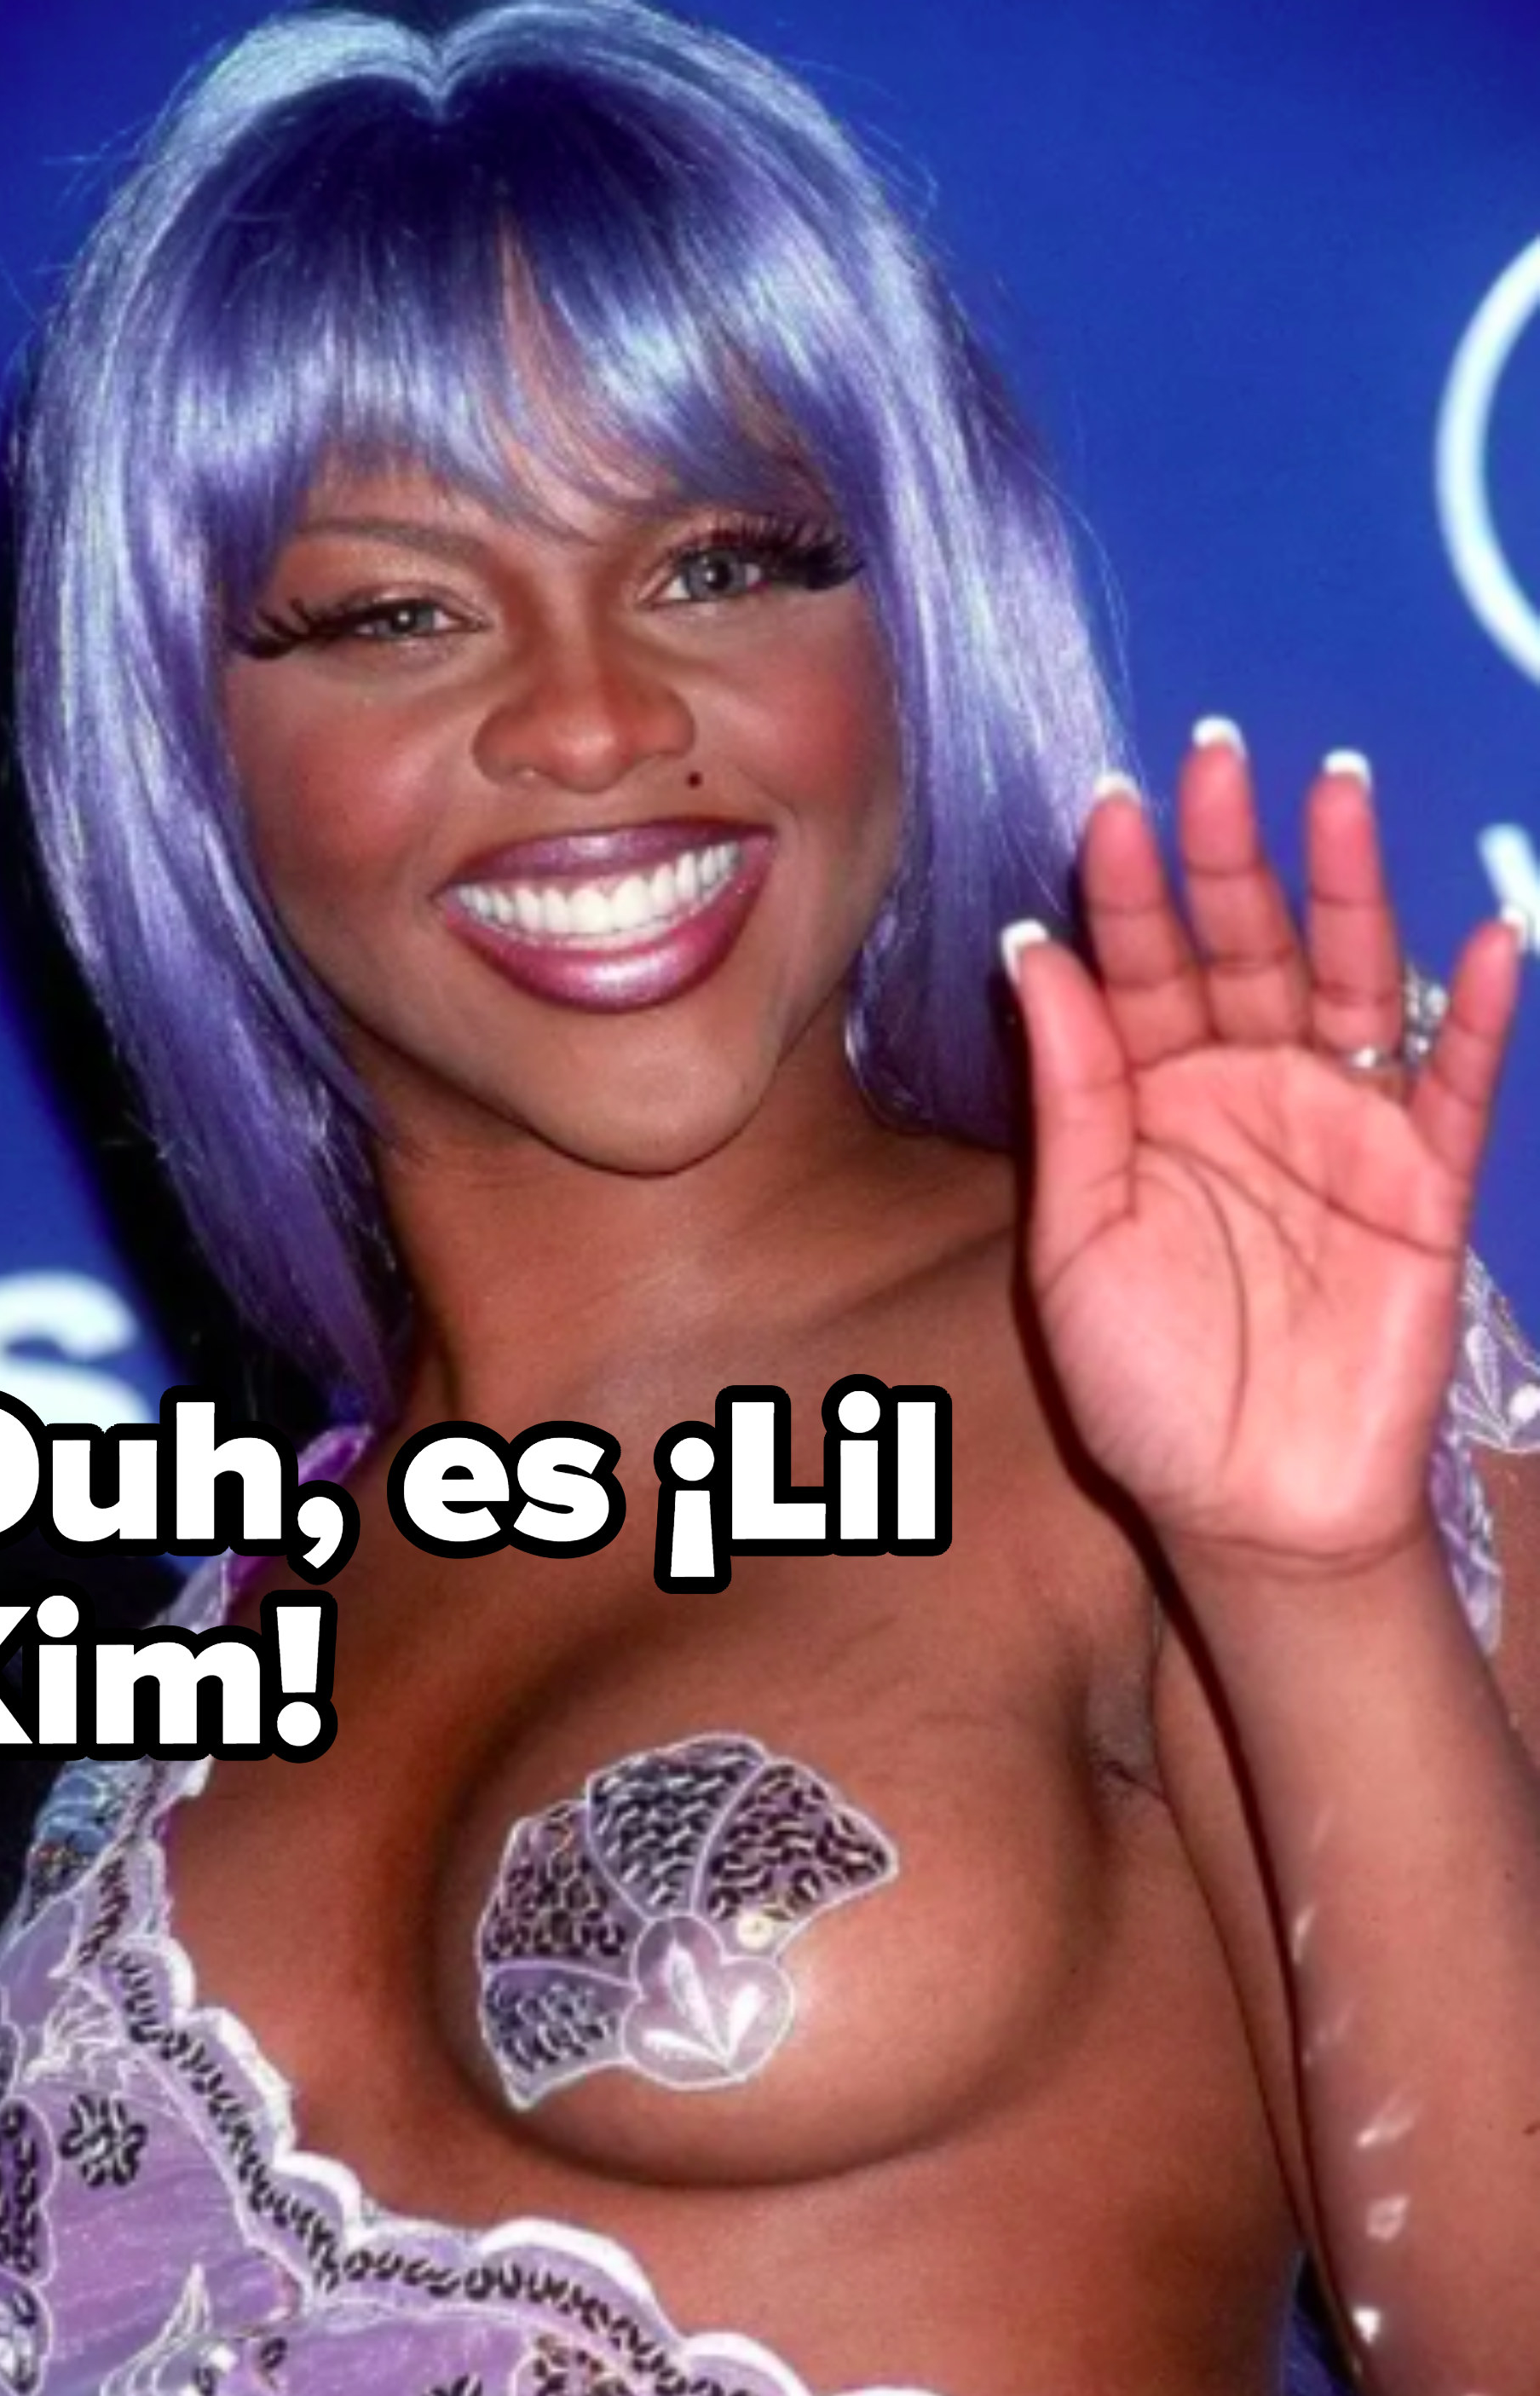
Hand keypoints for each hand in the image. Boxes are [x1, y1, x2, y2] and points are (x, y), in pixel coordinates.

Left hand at [1004, 728, 1524, 1573]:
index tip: (1110, 807)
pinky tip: (1490, 935)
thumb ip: (1069, 1097)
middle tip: (1215, 757)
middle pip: (1240, 947)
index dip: (1125, 891)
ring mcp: (1339, 1124)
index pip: (1134, 968)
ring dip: (1347, 888)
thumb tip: (1035, 951)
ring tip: (1335, 790)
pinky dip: (1477, 1011)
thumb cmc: (1144, 1383)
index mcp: (1145, 1096)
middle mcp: (1242, 1086)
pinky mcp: (1423, 1179)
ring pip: (1349, 981)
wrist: (1247, 1508)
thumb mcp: (1075, 1240)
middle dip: (1228, 855)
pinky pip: (1454, 1082)